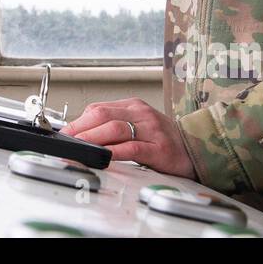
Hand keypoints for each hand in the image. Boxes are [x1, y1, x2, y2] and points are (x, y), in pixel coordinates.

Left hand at [60, 97, 196, 178]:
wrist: (197, 148)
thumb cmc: (164, 139)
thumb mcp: (138, 125)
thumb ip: (114, 126)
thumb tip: (82, 134)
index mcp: (133, 106)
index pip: (98, 109)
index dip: (78, 121)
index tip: (65, 134)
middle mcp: (141, 114)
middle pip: (103, 116)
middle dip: (80, 129)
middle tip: (67, 141)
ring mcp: (151, 130)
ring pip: (115, 129)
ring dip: (92, 139)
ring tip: (79, 148)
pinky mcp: (159, 148)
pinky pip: (132, 148)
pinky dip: (115, 152)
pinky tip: (104, 157)